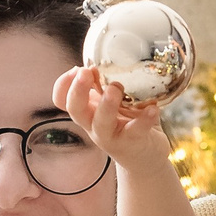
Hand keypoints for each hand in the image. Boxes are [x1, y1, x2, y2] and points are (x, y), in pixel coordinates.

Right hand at [53, 65, 169, 169]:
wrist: (145, 157)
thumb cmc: (128, 123)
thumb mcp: (114, 102)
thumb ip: (107, 84)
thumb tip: (107, 57)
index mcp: (88, 111)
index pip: (62, 100)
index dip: (63, 84)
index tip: (76, 68)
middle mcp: (93, 124)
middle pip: (75, 109)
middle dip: (77, 90)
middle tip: (85, 72)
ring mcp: (111, 136)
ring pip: (101, 123)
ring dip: (106, 105)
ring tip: (116, 88)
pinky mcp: (131, 143)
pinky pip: (136, 131)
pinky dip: (145, 119)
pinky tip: (153, 108)